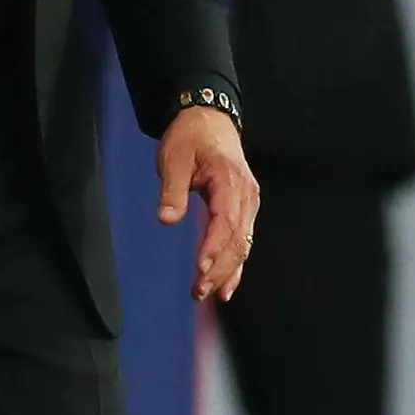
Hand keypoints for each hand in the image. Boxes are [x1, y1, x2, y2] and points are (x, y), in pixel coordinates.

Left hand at [158, 103, 257, 300]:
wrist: (209, 120)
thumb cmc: (190, 138)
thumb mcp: (174, 158)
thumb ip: (172, 190)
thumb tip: (166, 219)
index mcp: (230, 182)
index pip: (226, 221)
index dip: (214, 247)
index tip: (200, 269)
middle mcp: (246, 196)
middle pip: (238, 240)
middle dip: (219, 269)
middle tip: (198, 291)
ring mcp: (248, 204)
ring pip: (243, 245)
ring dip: (228, 272)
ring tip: (209, 294)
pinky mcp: (244, 210)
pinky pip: (243, 242)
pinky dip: (236, 266)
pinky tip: (226, 287)